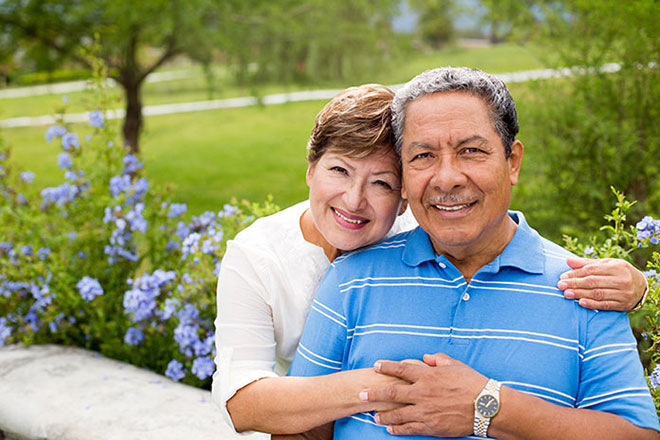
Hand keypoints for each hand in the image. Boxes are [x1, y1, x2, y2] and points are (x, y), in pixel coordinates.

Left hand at [358, 353, 485, 436]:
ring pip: (397, 414)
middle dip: (375, 394)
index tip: (375, 366)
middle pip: (392, 392)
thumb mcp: (455, 365)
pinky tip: (390, 429)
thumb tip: (425, 357)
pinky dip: (398, 429)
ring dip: (384, 415)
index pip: (401, 369)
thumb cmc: (472, 383)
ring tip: (373, 416)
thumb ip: (437, 360)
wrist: (487, 406)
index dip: (386, 367)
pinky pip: (410, 428)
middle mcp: (423, 392)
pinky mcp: (431, 426)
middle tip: (361, 394)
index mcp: (428, 375)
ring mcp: (425, 411)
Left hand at [558, 257, 646, 310]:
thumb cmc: (619, 272)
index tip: (563, 277)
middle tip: (560, 285)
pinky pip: (605, 305)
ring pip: (598, 294)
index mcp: (617, 267)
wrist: (641, 286)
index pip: (592, 270)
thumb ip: (587, 263)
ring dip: (580, 294)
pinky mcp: (622, 305)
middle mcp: (621, 280)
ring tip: (566, 294)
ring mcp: (623, 294)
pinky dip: (592, 304)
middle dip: (575, 284)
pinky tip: (580, 302)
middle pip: (593, 282)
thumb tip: (567, 260)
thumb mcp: (607, 264)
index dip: (576, 273)